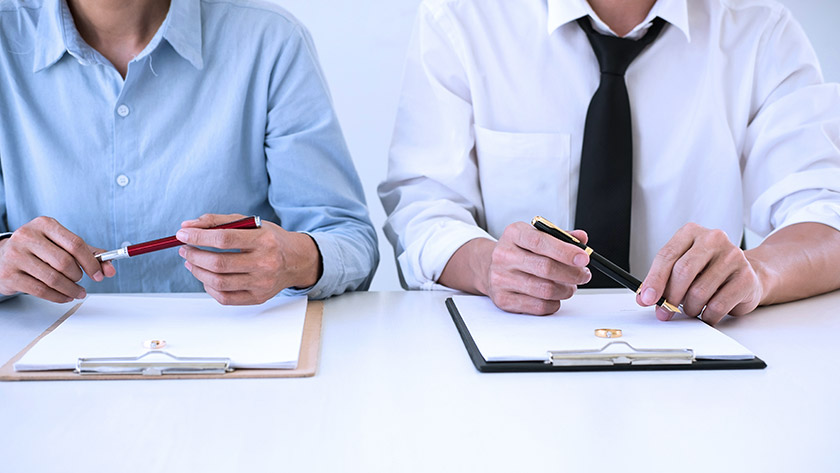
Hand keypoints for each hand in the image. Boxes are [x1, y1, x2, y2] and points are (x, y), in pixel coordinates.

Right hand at [0, 217, 114, 302]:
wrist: (2, 256)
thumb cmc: (38, 250)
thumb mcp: (61, 244)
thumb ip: (88, 254)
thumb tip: (110, 268)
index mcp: (44, 224)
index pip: (76, 244)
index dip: (91, 262)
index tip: (99, 274)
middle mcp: (28, 236)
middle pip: (65, 262)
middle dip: (79, 276)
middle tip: (82, 282)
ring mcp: (16, 256)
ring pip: (54, 278)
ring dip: (71, 289)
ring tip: (77, 292)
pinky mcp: (10, 275)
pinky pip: (41, 290)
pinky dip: (58, 297)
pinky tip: (65, 296)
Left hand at [176, 213, 322, 304]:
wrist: (296, 261)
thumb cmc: (270, 240)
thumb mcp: (249, 223)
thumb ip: (217, 221)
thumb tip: (187, 227)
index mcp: (264, 240)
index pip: (224, 239)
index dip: (198, 237)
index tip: (182, 235)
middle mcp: (265, 263)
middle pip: (219, 263)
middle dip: (194, 255)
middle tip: (184, 249)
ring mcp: (262, 283)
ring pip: (219, 282)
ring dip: (198, 272)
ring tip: (192, 262)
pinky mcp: (258, 298)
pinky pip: (225, 298)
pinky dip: (209, 287)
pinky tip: (206, 277)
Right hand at [481, 222, 591, 314]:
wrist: (488, 266)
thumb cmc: (518, 251)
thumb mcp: (535, 235)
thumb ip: (560, 237)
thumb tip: (582, 239)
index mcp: (514, 234)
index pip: (540, 242)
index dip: (565, 251)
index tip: (583, 258)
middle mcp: (504, 255)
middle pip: (545, 268)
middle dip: (572, 274)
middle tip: (583, 275)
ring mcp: (501, 279)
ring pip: (545, 290)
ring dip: (566, 290)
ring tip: (570, 286)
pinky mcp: (503, 300)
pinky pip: (538, 307)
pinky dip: (554, 303)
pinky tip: (554, 297)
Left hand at [637, 223, 762, 324]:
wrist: (747, 273)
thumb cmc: (708, 270)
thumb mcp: (683, 266)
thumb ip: (663, 279)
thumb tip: (644, 297)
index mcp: (692, 232)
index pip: (667, 255)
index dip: (654, 280)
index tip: (646, 298)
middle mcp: (713, 239)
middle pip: (683, 271)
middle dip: (670, 297)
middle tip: (665, 311)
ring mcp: (733, 256)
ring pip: (699, 291)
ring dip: (689, 308)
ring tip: (691, 308)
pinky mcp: (746, 277)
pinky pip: (718, 305)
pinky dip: (707, 315)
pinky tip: (706, 313)